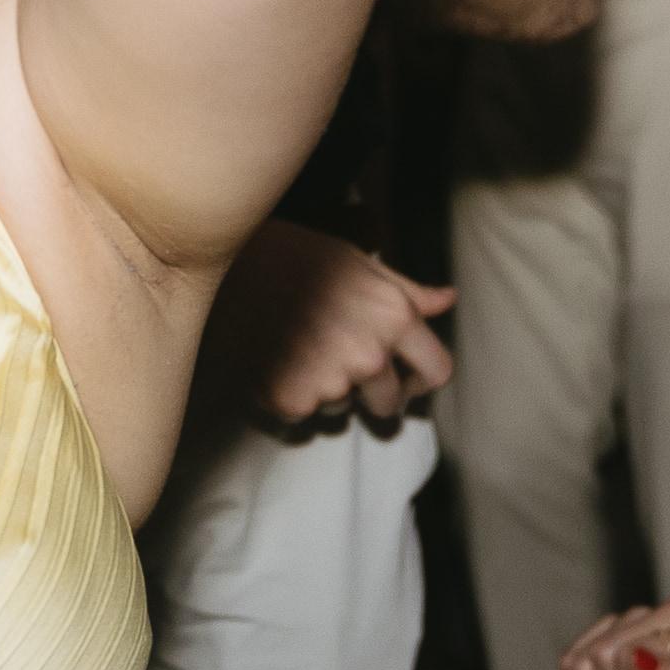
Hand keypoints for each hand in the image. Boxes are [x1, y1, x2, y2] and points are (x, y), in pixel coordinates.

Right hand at [208, 221, 457, 431]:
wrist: (221, 264)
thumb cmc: (292, 255)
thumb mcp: (357, 261)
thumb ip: (406, 290)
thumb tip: (448, 300)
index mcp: (394, 317)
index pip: (438, 370)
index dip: (422, 379)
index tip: (404, 379)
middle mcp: (370, 355)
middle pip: (389, 404)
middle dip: (372, 395)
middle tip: (339, 370)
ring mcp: (331, 382)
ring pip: (341, 409)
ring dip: (325, 392)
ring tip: (296, 354)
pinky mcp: (291, 401)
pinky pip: (301, 414)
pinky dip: (288, 397)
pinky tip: (273, 364)